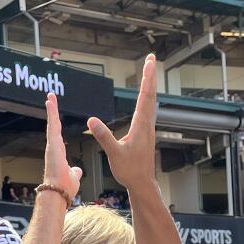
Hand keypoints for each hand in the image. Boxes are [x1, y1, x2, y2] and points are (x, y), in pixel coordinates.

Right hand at [42, 93, 82, 198]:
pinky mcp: (52, 144)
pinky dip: (51, 114)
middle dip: (52, 112)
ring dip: (51, 110)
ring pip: (52, 123)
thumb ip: (74, 172)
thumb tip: (77, 171)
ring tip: (50, 97)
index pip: (58, 134)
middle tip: (51, 99)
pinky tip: (50, 103)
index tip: (56, 115)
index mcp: (58, 153)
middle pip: (53, 126)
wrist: (58, 193)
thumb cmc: (64, 188)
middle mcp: (53, 147)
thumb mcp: (73, 177)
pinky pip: (52, 125)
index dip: (56, 124)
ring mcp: (51, 145)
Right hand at [87, 55, 157, 191]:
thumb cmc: (130, 170)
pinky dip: (148, 99)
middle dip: (150, 76)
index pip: (145, 96)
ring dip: (150, 87)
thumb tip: (91, 120)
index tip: (150, 62)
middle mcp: (147, 124)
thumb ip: (103, 136)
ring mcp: (148, 129)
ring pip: (151, 102)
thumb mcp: (114, 153)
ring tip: (149, 74)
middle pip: (150, 95)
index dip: (147, 78)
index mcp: (140, 125)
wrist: (142, 184)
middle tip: (152, 59)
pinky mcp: (146, 134)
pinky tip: (146, 100)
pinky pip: (148, 111)